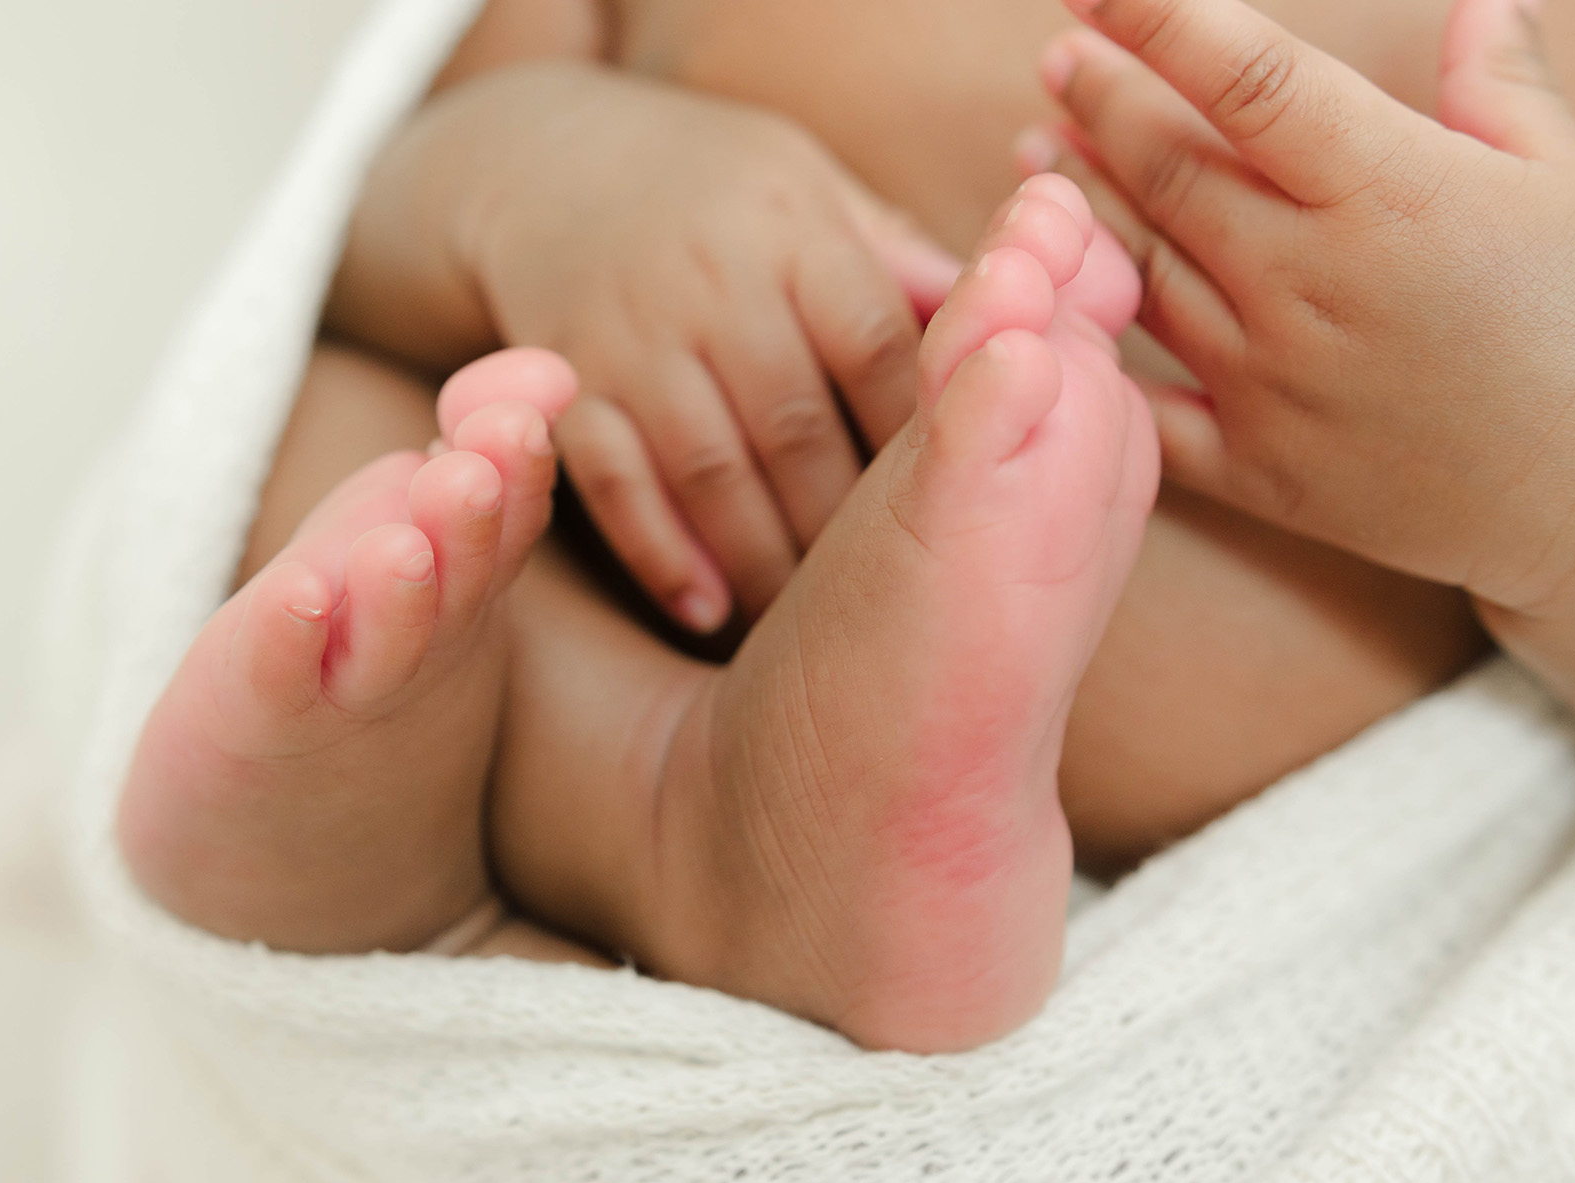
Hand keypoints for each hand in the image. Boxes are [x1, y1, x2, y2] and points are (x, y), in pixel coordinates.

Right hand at [436, 64, 961, 628]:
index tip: (960, 507)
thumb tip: (1021, 316)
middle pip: (796, 427)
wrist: (553, 164)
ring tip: (808, 626)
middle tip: (895, 603)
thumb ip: (900, 263)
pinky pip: (612, 483)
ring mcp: (634, 339)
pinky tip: (708, 612)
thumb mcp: (816, 189)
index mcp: (795, 234)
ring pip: (709, 472)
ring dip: (762, 560)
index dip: (923, 435)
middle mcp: (714, 286)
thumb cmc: (724, 190)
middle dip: (847, 527)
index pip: (877, 347)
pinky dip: (661, 553)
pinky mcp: (567, 383)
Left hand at [1024, 0, 1574, 728]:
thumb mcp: (1572, 188)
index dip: (1156, 20)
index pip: (1246, 79)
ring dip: (1079, 206)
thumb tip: (1478, 2)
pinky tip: (1051, 297)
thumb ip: (1502, 92)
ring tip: (1038, 151)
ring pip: (1142, 271)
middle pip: (1170, 170)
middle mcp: (1313, 283)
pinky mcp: (1254, 467)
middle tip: (1058, 61)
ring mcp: (1273, 381)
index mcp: (1394, 194)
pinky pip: (1143, 400)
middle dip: (1101, 102)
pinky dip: (1090, 346)